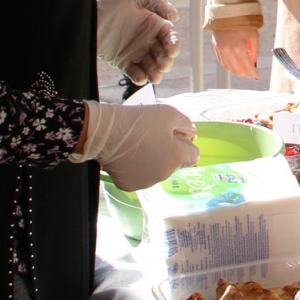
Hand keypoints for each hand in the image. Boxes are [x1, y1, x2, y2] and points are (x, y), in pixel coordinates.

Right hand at [74, 100, 197, 190]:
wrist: (106, 133)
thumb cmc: (139, 121)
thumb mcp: (169, 113)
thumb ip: (185, 124)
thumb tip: (191, 134)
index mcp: (177, 158)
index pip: (193, 156)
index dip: (185, 144)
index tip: (173, 135)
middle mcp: (165, 175)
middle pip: (174, 163)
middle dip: (169, 151)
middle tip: (153, 136)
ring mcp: (147, 183)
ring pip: (157, 171)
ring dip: (153, 160)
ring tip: (138, 145)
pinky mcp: (129, 186)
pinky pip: (139, 176)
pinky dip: (136, 167)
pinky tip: (128, 155)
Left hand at [97, 0, 179, 84]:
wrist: (87, 12)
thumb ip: (157, 2)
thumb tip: (175, 17)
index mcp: (154, 24)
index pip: (169, 37)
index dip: (173, 45)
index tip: (172, 51)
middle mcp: (147, 40)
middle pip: (163, 55)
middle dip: (165, 62)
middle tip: (163, 64)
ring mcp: (135, 52)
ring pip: (151, 66)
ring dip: (156, 72)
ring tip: (154, 75)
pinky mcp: (122, 62)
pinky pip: (134, 72)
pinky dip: (139, 77)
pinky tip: (141, 77)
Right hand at [210, 28, 260, 78]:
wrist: (229, 12)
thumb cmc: (244, 23)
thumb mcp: (254, 37)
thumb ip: (254, 52)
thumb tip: (253, 64)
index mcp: (239, 48)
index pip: (247, 67)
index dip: (253, 74)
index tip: (257, 76)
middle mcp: (228, 51)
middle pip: (236, 70)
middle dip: (245, 73)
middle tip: (251, 72)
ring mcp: (220, 49)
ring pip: (228, 68)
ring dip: (236, 70)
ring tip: (244, 68)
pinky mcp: (216, 47)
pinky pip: (222, 61)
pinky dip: (229, 65)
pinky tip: (235, 63)